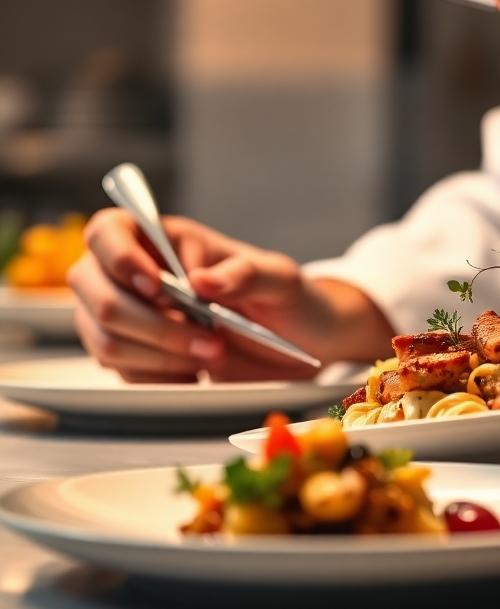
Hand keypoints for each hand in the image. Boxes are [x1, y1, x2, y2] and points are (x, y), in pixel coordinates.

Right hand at [68, 208, 392, 382]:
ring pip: (102, 337)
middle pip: (91, 288)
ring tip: (212, 354)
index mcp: (167, 238)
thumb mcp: (281, 280)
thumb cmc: (289, 299)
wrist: (300, 345)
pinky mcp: (135, 356)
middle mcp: (137, 273)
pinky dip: (159, 377)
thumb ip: (247, 274)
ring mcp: (130, 316)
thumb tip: (203, 280)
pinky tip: (198, 373)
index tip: (156, 287)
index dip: (117, 256)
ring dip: (157, 354)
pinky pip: (121, 371)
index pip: (108, 230)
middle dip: (147, 321)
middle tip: (207, 338)